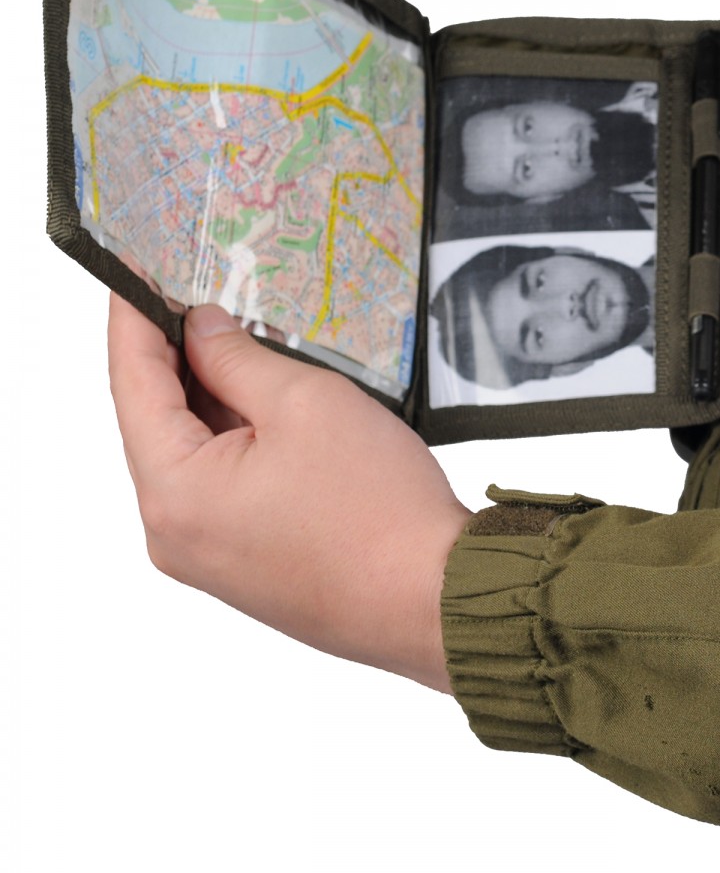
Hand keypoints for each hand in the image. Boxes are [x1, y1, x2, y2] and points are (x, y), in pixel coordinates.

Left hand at [108, 295, 469, 691]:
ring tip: (243, 344)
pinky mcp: (247, 568)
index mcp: (174, 493)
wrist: (435, 598)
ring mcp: (209, 559)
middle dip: (177, 358)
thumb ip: (238, 358)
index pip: (132, 383)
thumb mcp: (306, 403)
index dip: (132, 319)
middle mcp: (174, 535)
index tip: (133, 274)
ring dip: (213, 400)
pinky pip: (223, 488)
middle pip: (158, 423)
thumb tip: (200, 330)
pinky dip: (236, 441)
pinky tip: (269, 406)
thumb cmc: (379, 511)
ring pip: (194, 456)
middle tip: (196, 296)